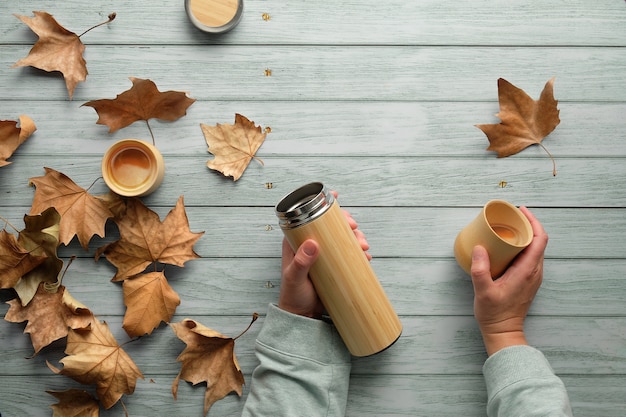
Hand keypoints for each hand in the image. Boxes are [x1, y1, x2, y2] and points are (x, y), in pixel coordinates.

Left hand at [278, 198, 370, 317]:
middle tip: (354, 228)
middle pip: (331, 225)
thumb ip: (301, 262)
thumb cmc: (293, 295)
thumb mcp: (294, 278)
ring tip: (364, 245)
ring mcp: (325, 255)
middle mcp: (312, 244)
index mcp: (297, 241)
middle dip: (346, 222)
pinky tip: (365, 256)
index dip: (324, 205)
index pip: (310, 217)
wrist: (303, 315)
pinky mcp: (335, 265)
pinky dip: (359, 251)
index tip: (335, 196)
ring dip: (356, 237)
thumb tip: (313, 243)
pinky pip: (349, 253)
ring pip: (343, 238)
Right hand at [470, 206, 547, 355]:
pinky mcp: (527, 281)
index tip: (521, 211)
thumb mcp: (483, 291)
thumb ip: (480, 269)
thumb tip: (479, 248)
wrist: (503, 333)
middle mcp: (534, 272)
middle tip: (511, 216)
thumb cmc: (494, 314)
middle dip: (528, 225)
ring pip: (535, 249)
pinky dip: (521, 246)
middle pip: (539, 241)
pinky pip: (529, 257)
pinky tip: (507, 246)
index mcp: (527, 271)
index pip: (539, 240)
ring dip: (525, 235)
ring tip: (508, 227)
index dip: (533, 222)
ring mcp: (532, 277)